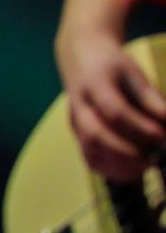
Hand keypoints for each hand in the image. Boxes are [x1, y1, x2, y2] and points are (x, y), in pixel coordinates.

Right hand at [58, 26, 165, 180]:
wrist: (80, 59)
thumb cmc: (112, 66)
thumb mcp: (135, 73)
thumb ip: (151, 98)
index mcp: (94, 84)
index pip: (114, 111)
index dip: (139, 127)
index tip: (162, 137)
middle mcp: (79, 107)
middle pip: (96, 135)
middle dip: (128, 153)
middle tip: (154, 160)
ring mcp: (74, 124)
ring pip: (90, 151)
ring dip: (120, 165)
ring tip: (146, 167)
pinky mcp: (76, 136)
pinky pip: (90, 159)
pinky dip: (111, 171)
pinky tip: (132, 172)